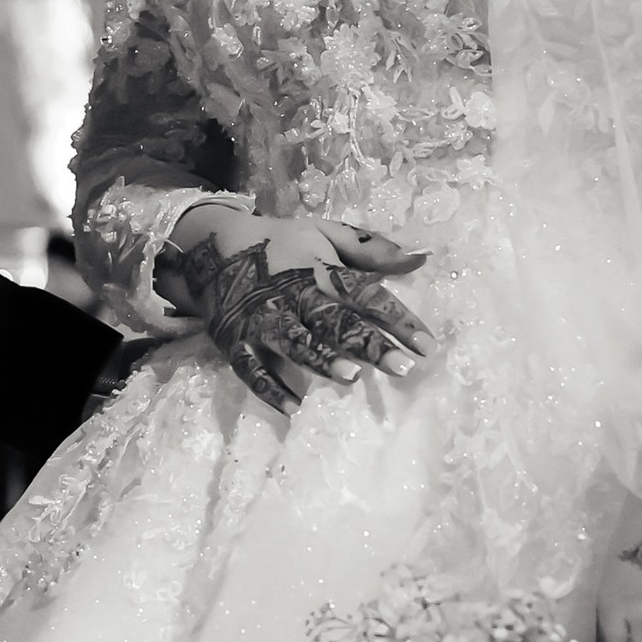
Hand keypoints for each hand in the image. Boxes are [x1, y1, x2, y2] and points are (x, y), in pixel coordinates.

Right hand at [159, 207, 430, 416]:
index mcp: (320, 269)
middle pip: (334, 322)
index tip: (427, 346)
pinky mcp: (234, 340)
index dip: (398, 319)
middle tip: (401, 368)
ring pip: (294, 342)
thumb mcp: (326, 234)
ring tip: (350, 378)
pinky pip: (251, 368)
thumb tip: (423, 258)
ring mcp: (261, 319)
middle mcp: (293, 294)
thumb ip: (373, 249)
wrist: (213, 246)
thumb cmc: (283, 244)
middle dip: (367, 344)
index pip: (365, 294)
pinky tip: (294, 407)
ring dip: (321, 359)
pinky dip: (270, 388)